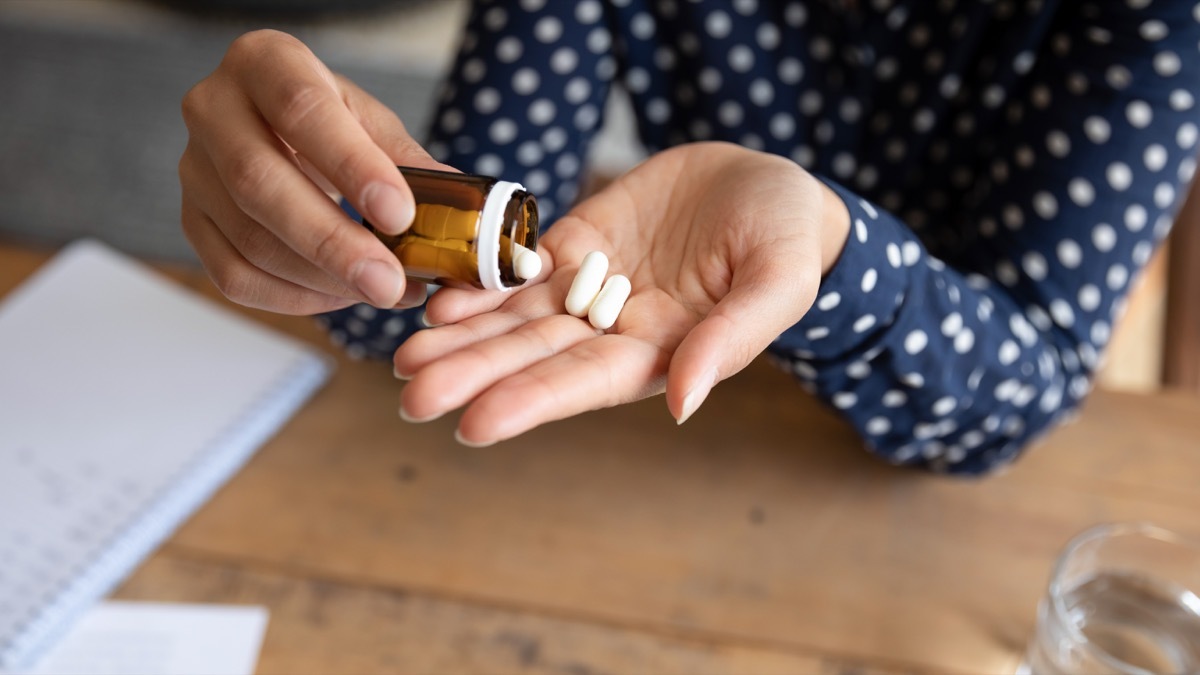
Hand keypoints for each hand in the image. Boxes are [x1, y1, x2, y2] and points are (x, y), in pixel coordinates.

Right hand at [179, 30, 447, 313]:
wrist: (277, 132)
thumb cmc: (332, 124)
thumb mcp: (372, 124)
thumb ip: (409, 163)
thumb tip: (461, 212)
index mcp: (264, 63)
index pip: (302, 109)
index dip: (352, 166)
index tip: (399, 214)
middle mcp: (212, 109)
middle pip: (260, 183)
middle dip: (333, 242)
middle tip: (391, 282)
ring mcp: (192, 170)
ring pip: (248, 239)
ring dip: (321, 278)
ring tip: (383, 292)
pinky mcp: (191, 222)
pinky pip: (234, 275)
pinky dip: (294, 298)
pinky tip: (342, 297)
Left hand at [393, 142, 850, 444]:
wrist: (768, 183)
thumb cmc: (789, 238)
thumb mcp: (779, 282)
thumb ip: (731, 340)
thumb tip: (682, 404)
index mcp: (662, 352)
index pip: (585, 383)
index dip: (531, 401)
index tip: (473, 424)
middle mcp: (615, 330)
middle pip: (533, 357)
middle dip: (474, 375)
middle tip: (411, 393)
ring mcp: (591, 287)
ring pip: (516, 318)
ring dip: (463, 338)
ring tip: (406, 355)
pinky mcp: (576, 244)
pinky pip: (521, 268)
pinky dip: (481, 282)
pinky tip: (439, 297)